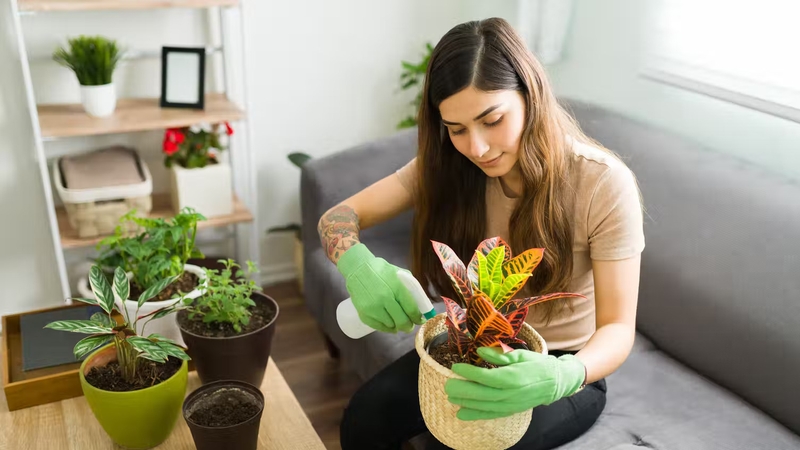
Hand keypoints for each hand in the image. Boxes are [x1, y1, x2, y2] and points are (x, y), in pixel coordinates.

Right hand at [336, 243, 423, 332]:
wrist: (357, 268)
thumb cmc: (380, 269)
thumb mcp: (399, 273)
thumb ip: (409, 286)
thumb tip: (419, 302)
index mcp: (397, 288)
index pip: (411, 310)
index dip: (417, 318)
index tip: (419, 320)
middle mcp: (385, 299)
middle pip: (402, 321)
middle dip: (408, 326)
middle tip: (410, 325)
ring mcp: (373, 308)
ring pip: (391, 326)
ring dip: (396, 326)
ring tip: (397, 322)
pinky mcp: (363, 313)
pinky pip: (378, 327)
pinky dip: (386, 328)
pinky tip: (389, 325)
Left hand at [445, 347, 585, 420]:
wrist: (556, 382)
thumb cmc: (537, 364)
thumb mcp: (520, 354)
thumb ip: (499, 355)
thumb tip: (480, 351)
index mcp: (513, 376)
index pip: (486, 376)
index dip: (469, 372)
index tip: (455, 366)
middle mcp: (511, 393)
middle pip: (482, 393)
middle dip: (463, 390)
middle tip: (447, 385)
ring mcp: (511, 404)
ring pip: (485, 406)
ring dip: (466, 403)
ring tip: (450, 397)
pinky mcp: (511, 410)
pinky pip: (491, 414)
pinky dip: (476, 415)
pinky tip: (462, 414)